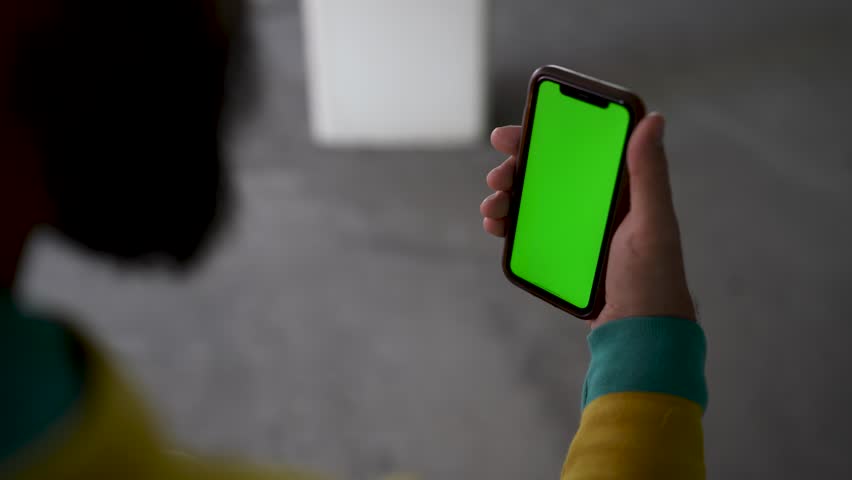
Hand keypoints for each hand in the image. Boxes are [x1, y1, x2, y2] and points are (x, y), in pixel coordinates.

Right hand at [481, 113, 694, 327]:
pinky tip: (497, 227)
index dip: (541, 135)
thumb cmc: (653, 278)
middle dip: (515, 169)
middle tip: (497, 177)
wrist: (639, 333)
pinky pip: (529, 231)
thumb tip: (654, 119)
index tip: (510, 135)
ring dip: (505, 196)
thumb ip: (649, 173)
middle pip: (547, 173)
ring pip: (533, 201)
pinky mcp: (563, 254)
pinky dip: (508, 224)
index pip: (577, 148)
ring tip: (492, 207)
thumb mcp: (652, 223)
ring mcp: (577, 230)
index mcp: (619, 188)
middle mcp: (596, 203)